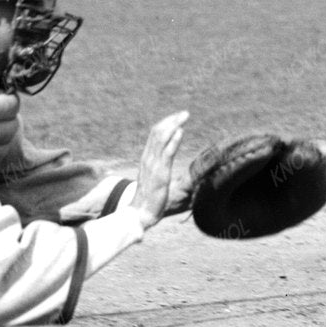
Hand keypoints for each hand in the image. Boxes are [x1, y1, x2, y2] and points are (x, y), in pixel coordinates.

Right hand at [132, 111, 189, 227]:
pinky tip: (180, 132)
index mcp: (146, 158)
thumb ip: (159, 165)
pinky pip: (167, 154)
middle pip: (158, 132)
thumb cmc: (149, 197)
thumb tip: (167, 155)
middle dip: (172, 120)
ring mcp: (153, 165)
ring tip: (184, 117)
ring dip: (174, 125)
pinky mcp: (160, 174)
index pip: (154, 134)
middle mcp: (148, 158)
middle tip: (185, 113)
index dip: (166, 123)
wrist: (140, 213)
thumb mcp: (154, 176)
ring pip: (161, 139)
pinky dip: (173, 141)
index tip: (178, 117)